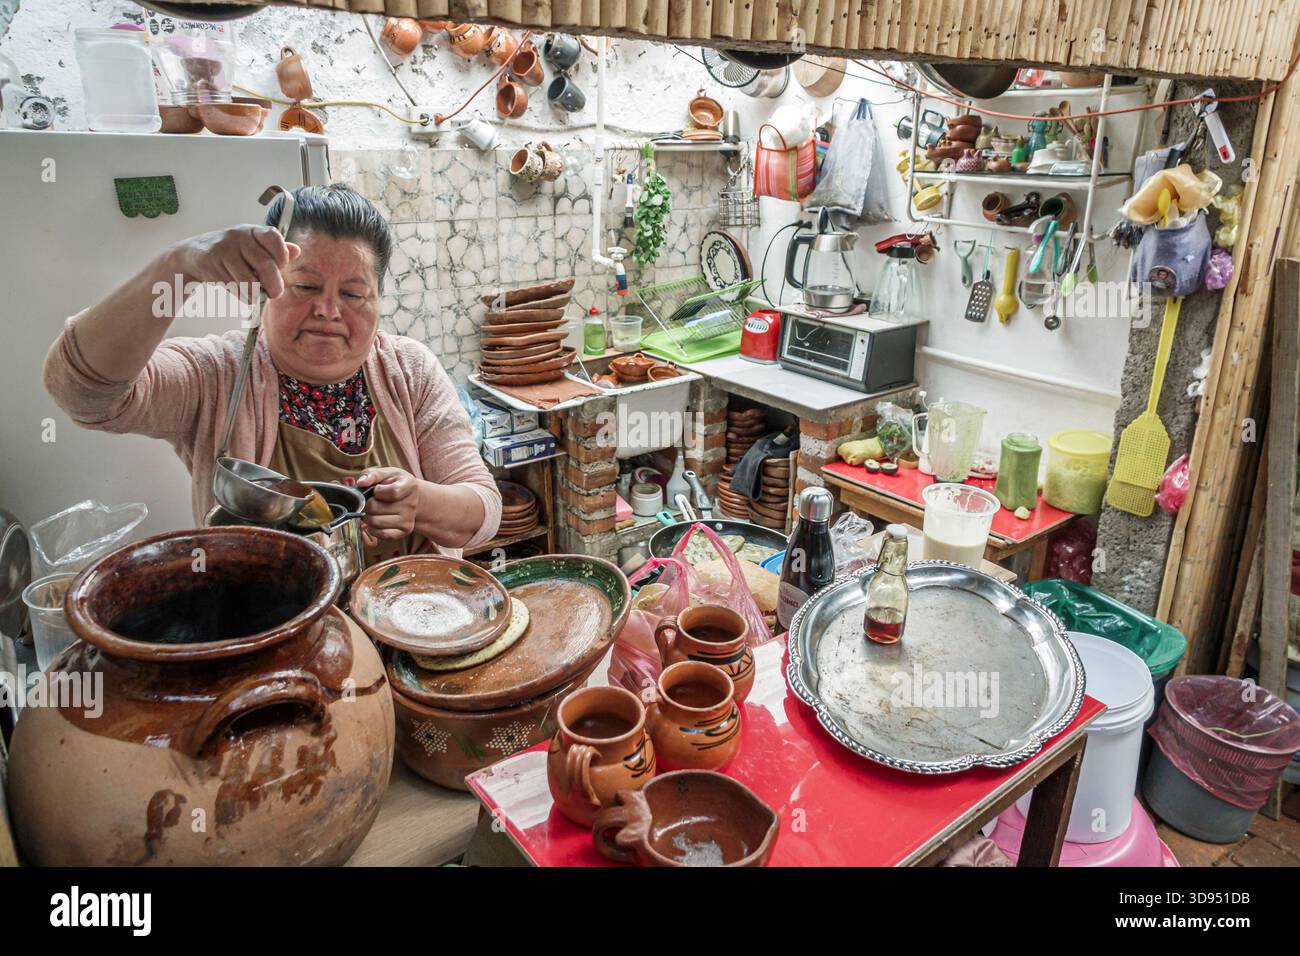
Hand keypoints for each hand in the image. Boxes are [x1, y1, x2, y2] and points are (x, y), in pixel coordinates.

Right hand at [167, 226, 300, 301]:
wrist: (193, 255)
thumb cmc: (231, 254)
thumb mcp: (253, 248)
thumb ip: (275, 251)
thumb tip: (296, 250)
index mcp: (253, 231)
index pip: (274, 237)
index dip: (282, 255)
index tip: (281, 268)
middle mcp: (239, 236)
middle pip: (265, 264)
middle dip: (274, 285)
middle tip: (274, 293)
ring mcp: (224, 248)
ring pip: (248, 280)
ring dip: (254, 293)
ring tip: (253, 294)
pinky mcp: (212, 262)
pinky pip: (233, 285)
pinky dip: (240, 294)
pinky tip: (238, 290)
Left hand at [357, 467, 421, 546]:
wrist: (410, 497)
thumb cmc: (395, 483)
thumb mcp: (386, 473)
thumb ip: (372, 474)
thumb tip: (361, 482)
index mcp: (409, 486)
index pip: (393, 492)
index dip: (378, 491)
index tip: (377, 490)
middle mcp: (411, 504)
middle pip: (377, 508)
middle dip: (368, 504)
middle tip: (370, 501)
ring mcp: (408, 520)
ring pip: (376, 522)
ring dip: (368, 517)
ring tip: (372, 511)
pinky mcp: (404, 531)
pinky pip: (382, 535)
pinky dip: (373, 529)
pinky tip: (375, 520)